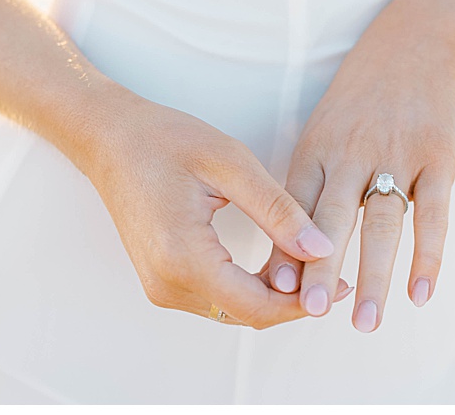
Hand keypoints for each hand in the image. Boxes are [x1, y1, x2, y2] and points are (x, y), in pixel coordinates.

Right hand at [78, 92, 346, 327]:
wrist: (112, 140)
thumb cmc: (168, 142)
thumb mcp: (232, 166)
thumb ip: (278, 211)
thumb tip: (321, 248)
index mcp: (183, 257)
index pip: (255, 305)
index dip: (302, 302)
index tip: (341, 283)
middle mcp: (167, 284)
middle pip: (246, 314)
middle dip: (294, 301)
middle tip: (338, 274)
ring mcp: (161, 286)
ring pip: (233, 310)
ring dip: (275, 296)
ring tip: (315, 264)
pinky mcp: (164, 279)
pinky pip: (217, 297)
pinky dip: (252, 288)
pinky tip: (280, 263)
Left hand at [258, 7, 454, 332]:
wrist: (422, 40)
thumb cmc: (364, 98)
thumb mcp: (324, 129)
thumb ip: (308, 188)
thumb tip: (284, 258)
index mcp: (319, 146)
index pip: (295, 207)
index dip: (284, 250)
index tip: (270, 294)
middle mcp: (354, 151)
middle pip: (333, 217)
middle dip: (320, 267)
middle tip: (308, 313)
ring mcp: (400, 153)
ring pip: (383, 221)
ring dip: (373, 274)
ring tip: (364, 321)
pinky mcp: (439, 154)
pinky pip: (434, 211)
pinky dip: (428, 254)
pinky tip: (421, 292)